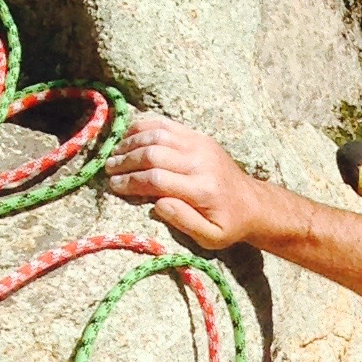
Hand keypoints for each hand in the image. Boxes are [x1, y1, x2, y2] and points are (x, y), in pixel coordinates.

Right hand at [105, 112, 289, 251]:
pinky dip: (143, 127)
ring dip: (130, 143)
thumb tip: (157, 204)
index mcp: (202, 189)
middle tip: (108, 169)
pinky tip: (128, 136)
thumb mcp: (211, 237)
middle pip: (153, 153)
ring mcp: (199, 144)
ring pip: (156, 134)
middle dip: (126, 161)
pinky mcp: (198, 136)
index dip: (131, 181)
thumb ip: (184, 221)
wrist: (253, 202)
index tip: (113, 186)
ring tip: (114, 155)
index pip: (157, 179)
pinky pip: (165, 124)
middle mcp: (200, 161)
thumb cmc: (228, 224)